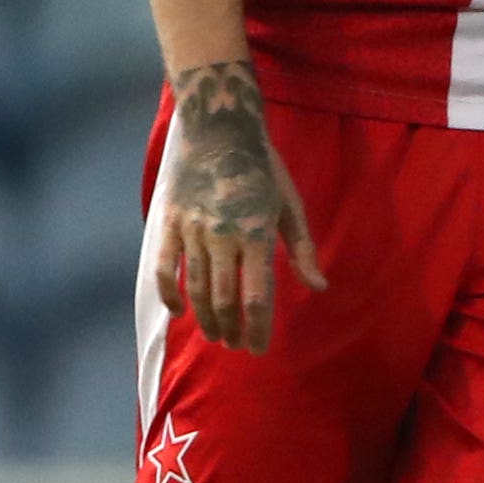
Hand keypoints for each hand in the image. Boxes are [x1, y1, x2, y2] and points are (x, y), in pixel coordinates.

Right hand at [155, 60, 320, 353]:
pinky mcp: (168, 224)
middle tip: (237, 346)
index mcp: (257, 234)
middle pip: (224, 299)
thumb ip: (302, 250)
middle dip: (232, 329)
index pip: (258, 296)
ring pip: (196, 288)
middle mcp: (222, 237)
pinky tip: (179, 312)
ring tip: (216, 335)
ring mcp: (191, 231)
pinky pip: (164, 268)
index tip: (258, 349)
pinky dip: (169, 294)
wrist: (219, 133)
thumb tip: (319, 287)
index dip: (257, 329)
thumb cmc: (263, 170)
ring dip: (206, 318)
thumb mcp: (291, 206)